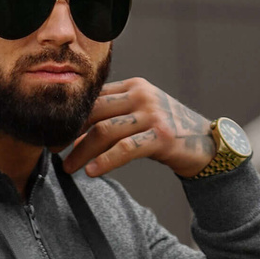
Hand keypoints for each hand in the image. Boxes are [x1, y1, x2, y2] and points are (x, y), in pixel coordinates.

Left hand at [61, 78, 214, 180]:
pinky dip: (105, 161)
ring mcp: (152, 114)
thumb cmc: (169, 132)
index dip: (70, 118)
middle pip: (94, 112)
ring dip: (81, 151)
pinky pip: (125, 149)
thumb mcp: (142, 115)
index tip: (54, 135)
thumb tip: (77, 134)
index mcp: (133, 86)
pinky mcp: (161, 136)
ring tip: (67, 168)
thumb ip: (115, 115)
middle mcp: (141, 95)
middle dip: (69, 133)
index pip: (93, 99)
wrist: (206, 144)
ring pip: (104, 130)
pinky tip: (91, 172)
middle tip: (53, 151)